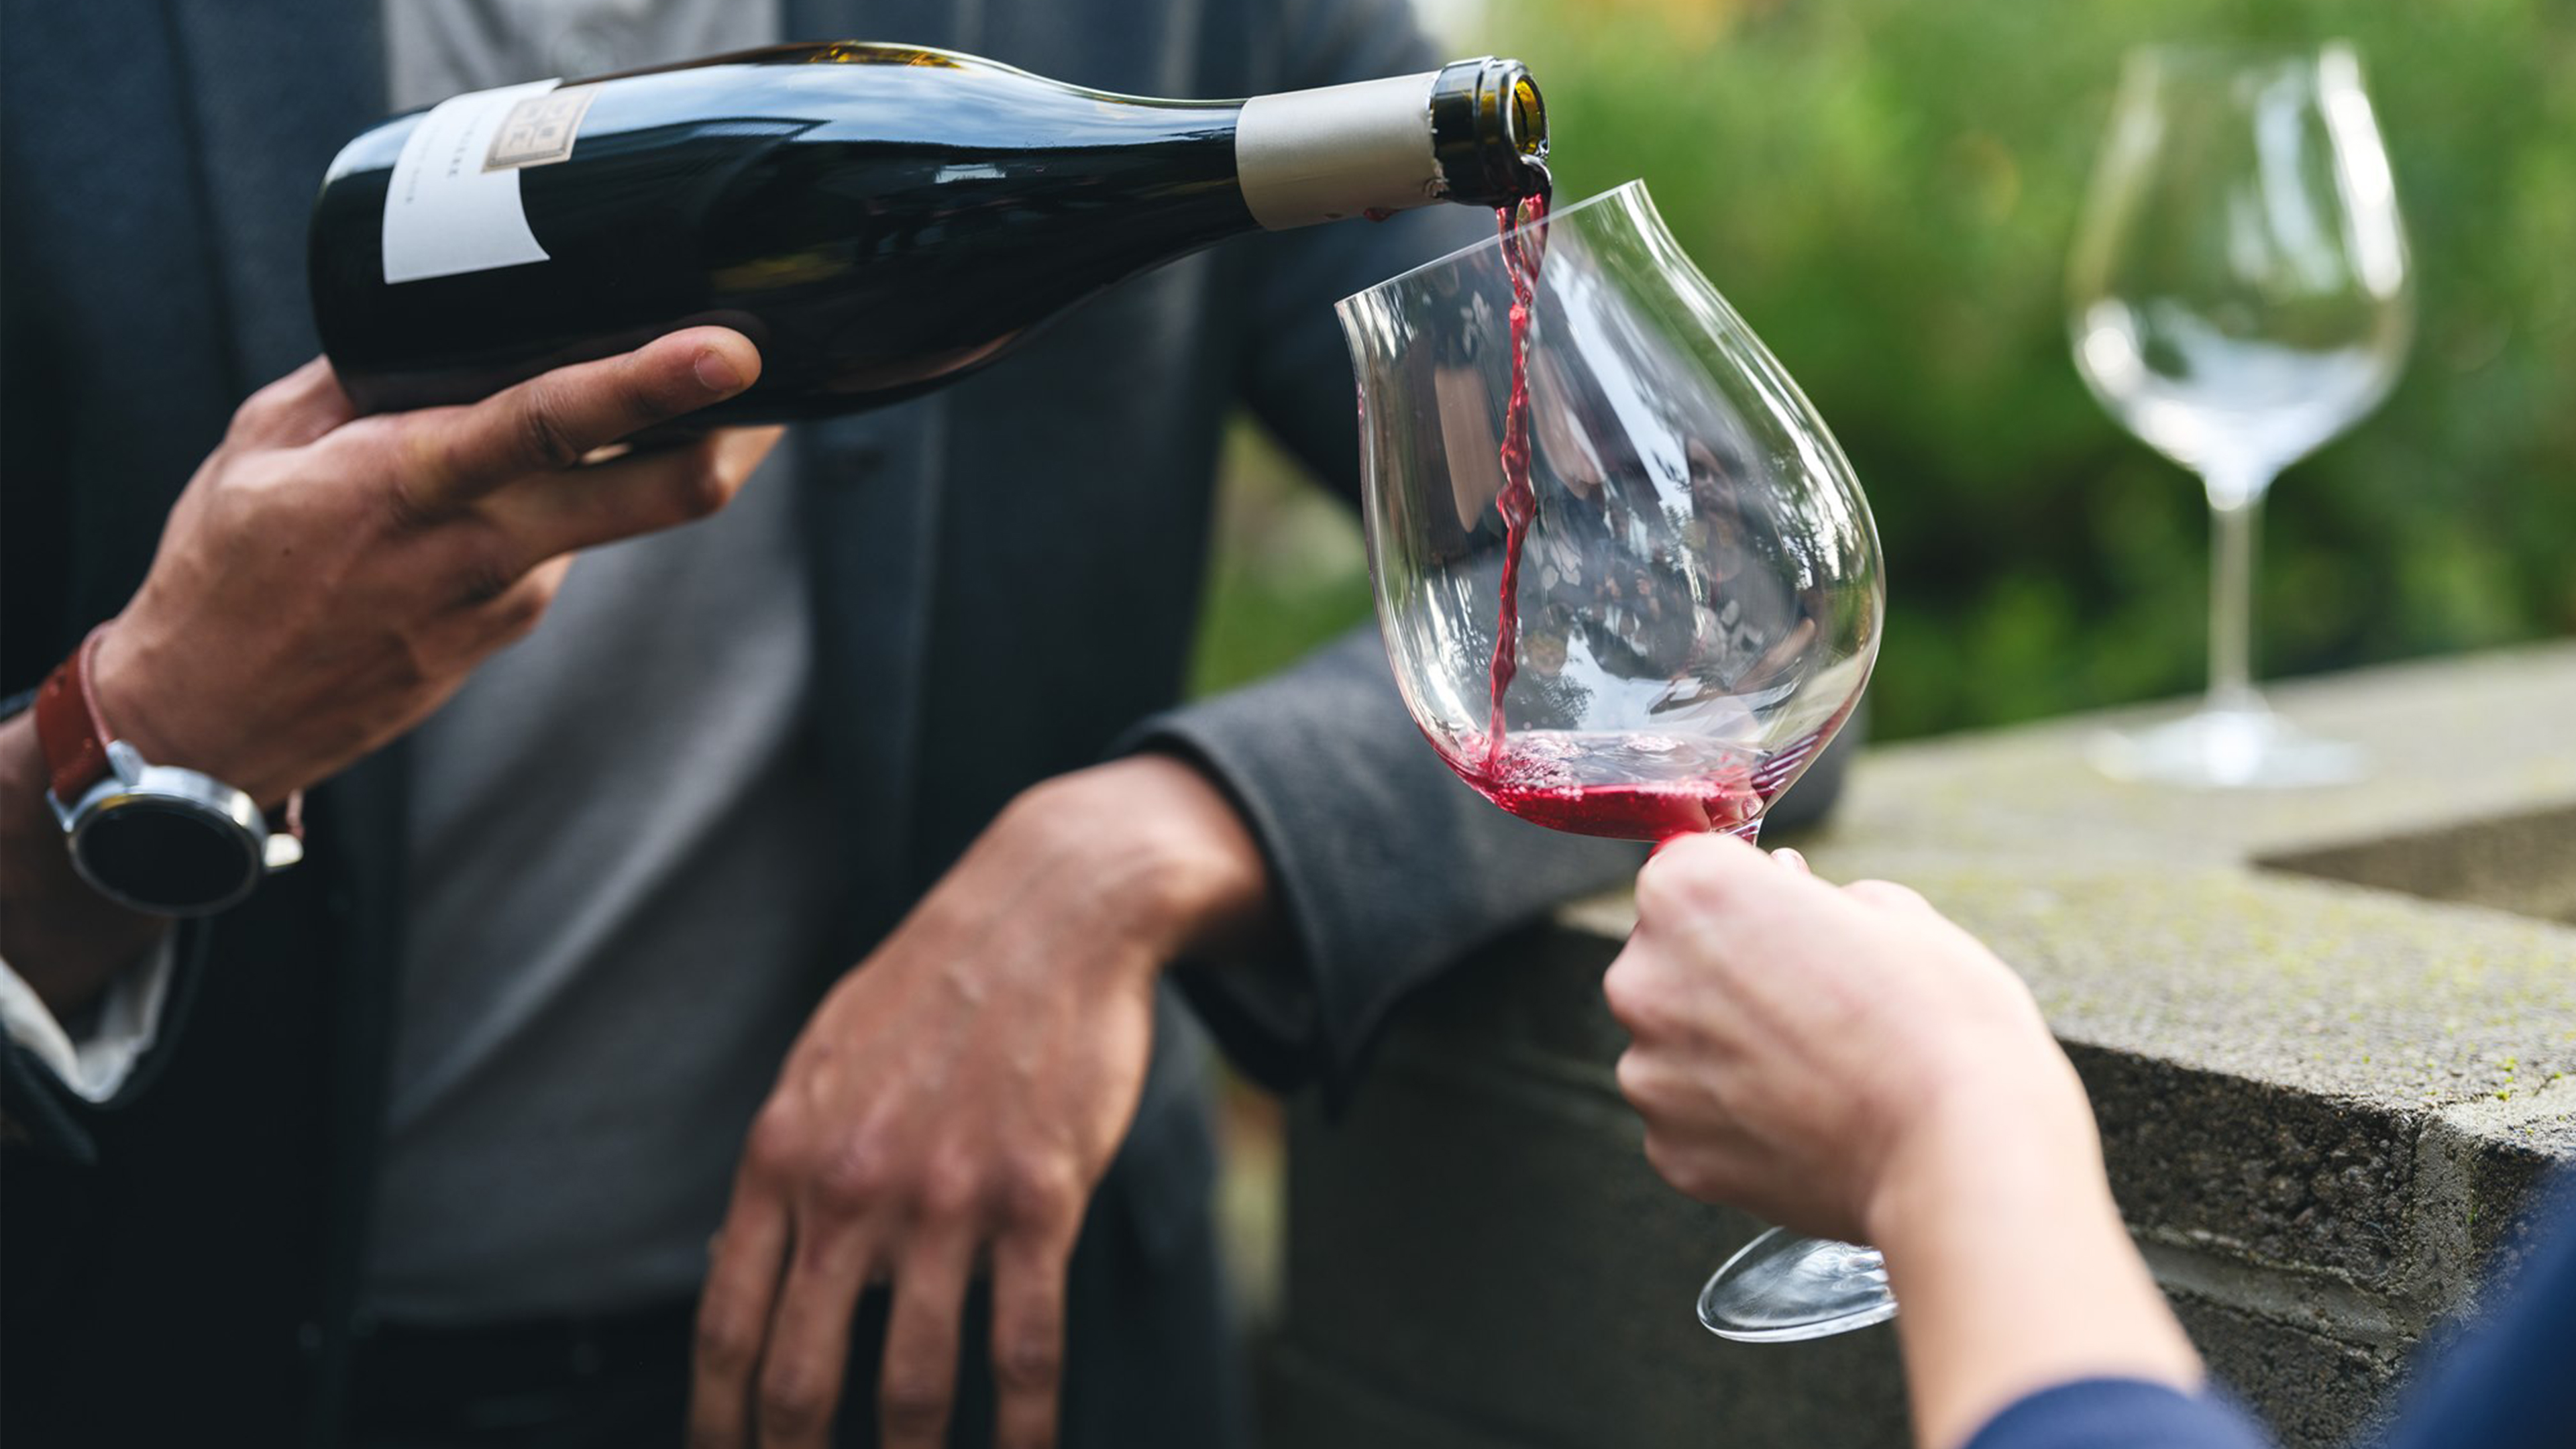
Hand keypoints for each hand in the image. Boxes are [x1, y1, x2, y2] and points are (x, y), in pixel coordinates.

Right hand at [0, 331, 773, 1012]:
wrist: (207, 726)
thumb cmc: (223, 574)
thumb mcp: (262, 444)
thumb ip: (358, 375)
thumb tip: (434, 316)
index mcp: (414, 483)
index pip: (557, 424)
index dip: (657, 388)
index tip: (734, 353)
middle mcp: (487, 545)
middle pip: (661, 493)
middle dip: (740, 435)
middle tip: (783, 376)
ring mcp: (513, 597)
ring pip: (616, 513)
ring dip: (650, 457)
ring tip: (648, 397)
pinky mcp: (515, 627)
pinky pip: (569, 544)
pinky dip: (579, 499)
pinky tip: (551, 470)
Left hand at [690, 754, 1271, 1448]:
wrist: (1049, 911)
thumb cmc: (932, 988)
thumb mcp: (820, 1061)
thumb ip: (779, 1169)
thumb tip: (725, 1266)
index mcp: (782, 1154)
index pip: (726, 1327)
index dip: (716, 1423)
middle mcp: (851, 1186)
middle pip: (801, 1379)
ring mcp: (948, 1198)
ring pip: (915, 1383)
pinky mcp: (1040, 1199)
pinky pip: (1026, 1347)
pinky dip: (1024, 1427)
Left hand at [1604, 838, 2200, 1448]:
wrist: (1971, 1164)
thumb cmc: (1952, 1028)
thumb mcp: (1905, 917)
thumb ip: (1824, 901)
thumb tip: (1798, 903)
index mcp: (1691, 897)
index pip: (1687, 866)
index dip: (1750, 889)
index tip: (1795, 912)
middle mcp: (1648, 982)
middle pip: (1672, 956)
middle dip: (1738, 969)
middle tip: (1830, 997)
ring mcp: (1655, 1076)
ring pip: (1681, 1041)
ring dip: (1737, 1047)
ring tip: (1835, 1068)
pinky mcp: (1676, 1155)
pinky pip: (1698, 1116)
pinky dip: (1743, 1116)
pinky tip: (1819, 1120)